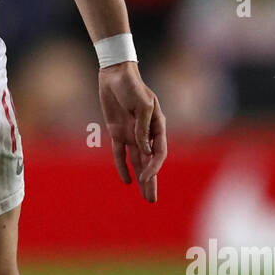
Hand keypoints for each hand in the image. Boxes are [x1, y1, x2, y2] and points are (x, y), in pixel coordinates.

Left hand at [98, 62, 166, 203]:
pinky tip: (127, 180)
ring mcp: (132, 134)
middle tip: (152, 200)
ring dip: (141, 178)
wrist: (115, 74)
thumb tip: (143, 149)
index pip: (158, 152)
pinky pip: (120, 153)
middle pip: (150, 162)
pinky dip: (123, 166)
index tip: (146, 176)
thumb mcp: (142, 104)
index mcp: (157, 126)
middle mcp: (146, 133)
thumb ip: (143, 128)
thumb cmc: (133, 85)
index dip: (154, 167)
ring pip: (137, 161)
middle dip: (151, 182)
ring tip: (146, 195)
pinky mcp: (117, 131)